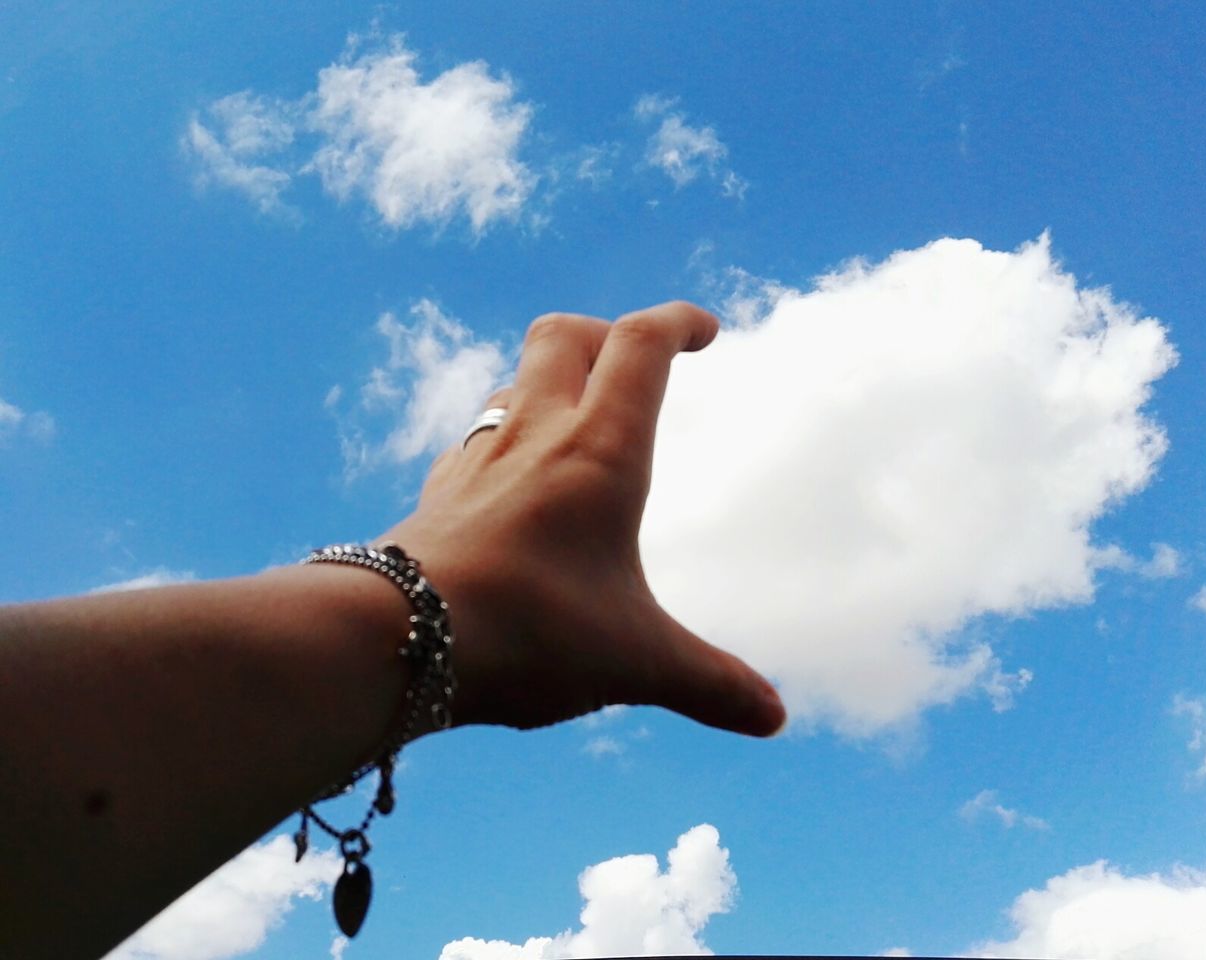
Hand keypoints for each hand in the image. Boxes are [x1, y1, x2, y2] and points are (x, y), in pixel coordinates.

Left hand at [380, 302, 785, 735]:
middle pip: (564, 335)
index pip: (639, 345)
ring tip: (577, 420)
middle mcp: (536, 434)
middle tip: (635, 364)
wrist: (396, 637)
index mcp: (600, 449)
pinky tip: (512, 481)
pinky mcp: (438, 493)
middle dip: (606, 334)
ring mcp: (477, 459)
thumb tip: (774, 717)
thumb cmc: (529, 632)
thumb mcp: (636, 661)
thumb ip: (710, 683)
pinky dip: (503, 437)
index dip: (677, 322)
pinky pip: (472, 439)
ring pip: (510, 380)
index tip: (704, 330)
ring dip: (548, 380)